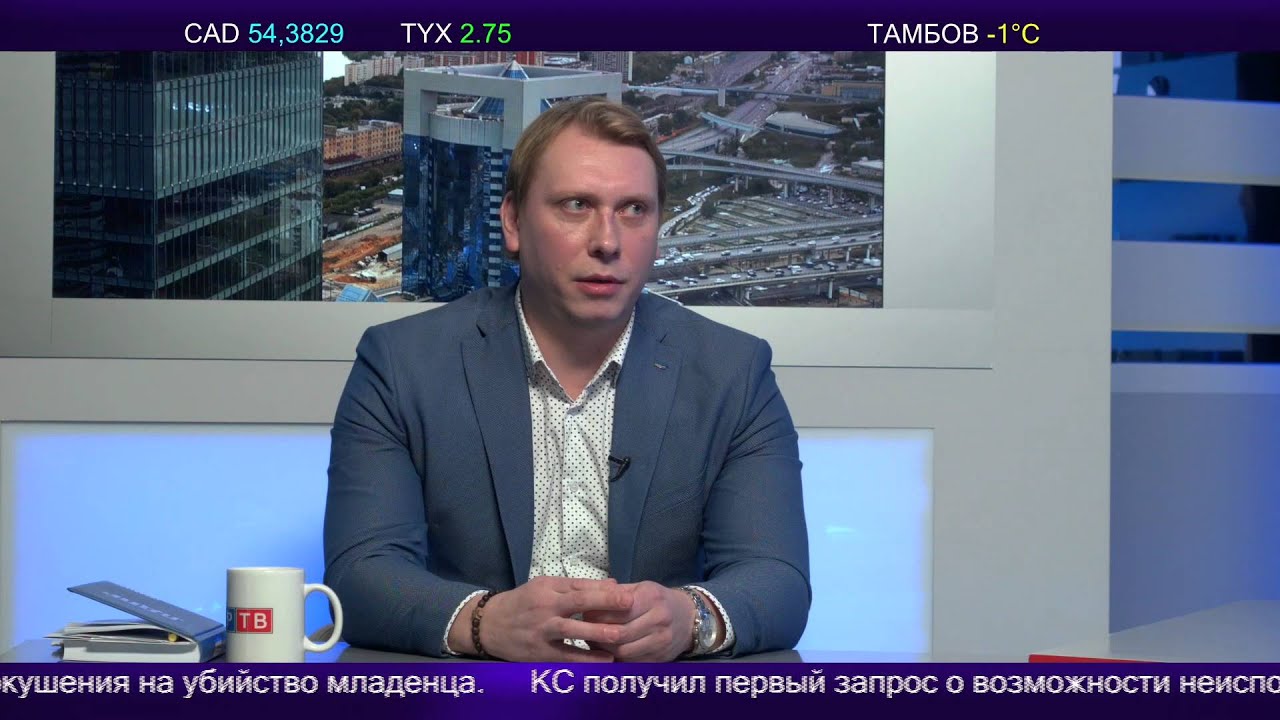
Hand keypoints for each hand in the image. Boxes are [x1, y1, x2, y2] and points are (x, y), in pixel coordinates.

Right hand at [466, 576, 633, 661]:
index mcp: (548, 587)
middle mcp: (545, 606)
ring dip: (596, 632)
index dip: (604, 589)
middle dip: (604, 603)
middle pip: (577, 602)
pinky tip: (604, 659)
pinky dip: (585, 658)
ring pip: (571, 629)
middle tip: (629, 604)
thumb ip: (577, 586)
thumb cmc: (522, 603)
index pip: (580, 585)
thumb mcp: (544, 586)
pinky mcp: (539, 651)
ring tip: (619, 635)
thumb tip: (612, 584)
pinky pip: (565, 655)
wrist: (488, 625)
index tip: (626, 592)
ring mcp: (541, 629)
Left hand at [582, 581, 694, 661]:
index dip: (597, 614)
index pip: (617, 610)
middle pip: (618, 633)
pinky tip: (608, 651)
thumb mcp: (641, 587)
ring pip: (623, 651)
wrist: (688, 617)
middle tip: (584, 629)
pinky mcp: (660, 658)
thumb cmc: (658, 600)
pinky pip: (631, 662)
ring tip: (593, 640)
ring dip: (604, 648)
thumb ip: (616, 592)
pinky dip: (615, 658)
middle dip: (597, 633)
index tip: (585, 613)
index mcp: (651, 598)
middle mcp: (659, 620)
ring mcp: (661, 642)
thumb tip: (588, 599)